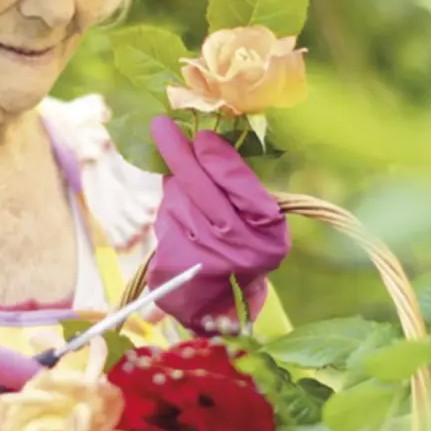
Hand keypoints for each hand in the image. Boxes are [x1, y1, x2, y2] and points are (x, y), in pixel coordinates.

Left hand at [146, 116, 289, 332]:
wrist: (225, 305)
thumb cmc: (247, 249)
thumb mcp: (260, 221)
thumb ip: (240, 187)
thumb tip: (205, 143)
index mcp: (268, 235)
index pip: (243, 188)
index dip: (220, 160)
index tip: (203, 137)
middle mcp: (238, 248)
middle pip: (203, 190)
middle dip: (180, 154)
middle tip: (162, 125)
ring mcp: (204, 259)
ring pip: (179, 201)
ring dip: (177, 187)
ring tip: (188, 190)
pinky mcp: (176, 265)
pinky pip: (166, 220)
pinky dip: (170, 209)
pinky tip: (180, 215)